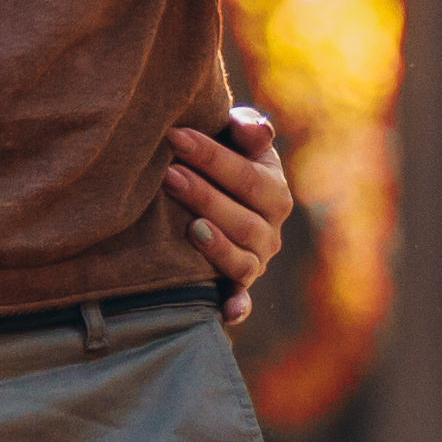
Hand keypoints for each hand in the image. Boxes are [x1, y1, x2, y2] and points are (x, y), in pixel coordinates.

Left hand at [169, 102, 292, 326]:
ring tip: (189, 226)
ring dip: (217, 245)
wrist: (212, 197)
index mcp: (273, 191)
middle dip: (205, 196)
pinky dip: (237, 306)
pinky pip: (241, 300)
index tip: (174, 136)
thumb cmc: (218, 160)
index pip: (248, 176)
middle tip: (168, 176)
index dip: (212, 156)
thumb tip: (255, 130)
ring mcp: (255, 262)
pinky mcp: (237, 287)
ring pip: (242, 259)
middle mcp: (269, 230)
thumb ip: (245, 129)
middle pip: (243, 219)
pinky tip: (227, 312)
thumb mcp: (235, 140)